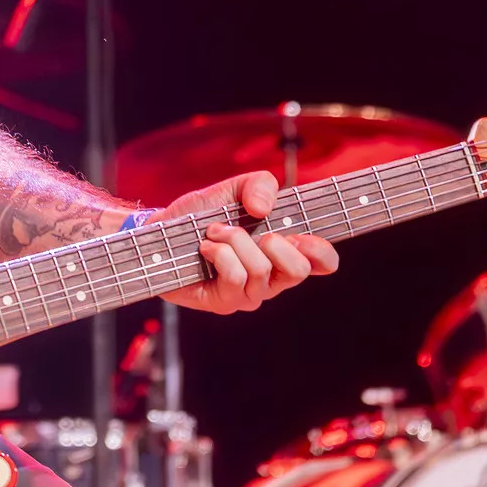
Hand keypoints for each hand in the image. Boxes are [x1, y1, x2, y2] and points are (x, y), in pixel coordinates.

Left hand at [156, 171, 338, 313]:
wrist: (162, 230)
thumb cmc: (202, 213)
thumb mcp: (234, 187)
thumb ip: (259, 184)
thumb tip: (264, 208)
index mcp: (283, 252)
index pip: (323, 264)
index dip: (322, 252)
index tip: (301, 234)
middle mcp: (271, 278)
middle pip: (297, 271)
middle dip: (276, 242)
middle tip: (255, 231)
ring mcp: (248, 294)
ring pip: (261, 270)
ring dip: (236, 240)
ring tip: (216, 231)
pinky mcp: (224, 302)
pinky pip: (235, 277)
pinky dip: (220, 253)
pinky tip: (206, 247)